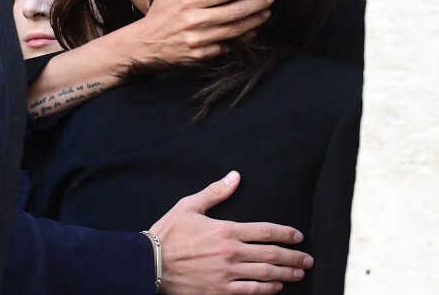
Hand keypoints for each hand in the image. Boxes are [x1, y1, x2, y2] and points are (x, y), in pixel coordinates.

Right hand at [137, 0, 273, 62]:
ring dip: (254, 21)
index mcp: (187, 3)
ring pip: (234, 31)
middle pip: (232, 12)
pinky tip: (252, 31)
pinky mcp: (201, 55)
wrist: (145, 44)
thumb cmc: (158, 14)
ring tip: (266, 13)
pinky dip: (242, 39)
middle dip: (255, 4)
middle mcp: (194, 22)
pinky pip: (227, 47)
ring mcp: (199, 40)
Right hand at [149, 171, 312, 294]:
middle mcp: (231, 253)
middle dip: (293, 256)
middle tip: (307, 258)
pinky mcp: (219, 291)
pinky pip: (250, 292)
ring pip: (265, 275)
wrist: (151, 263)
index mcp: (226, 230)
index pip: (264, 231)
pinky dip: (266, 290)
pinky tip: (276, 287)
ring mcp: (227, 275)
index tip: (297, 236)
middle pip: (271, 255)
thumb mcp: (190, 205)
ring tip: (299, 273)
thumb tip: (235, 176)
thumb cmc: (169, 232)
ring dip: (286, 274)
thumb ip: (215, 192)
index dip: (285, 233)